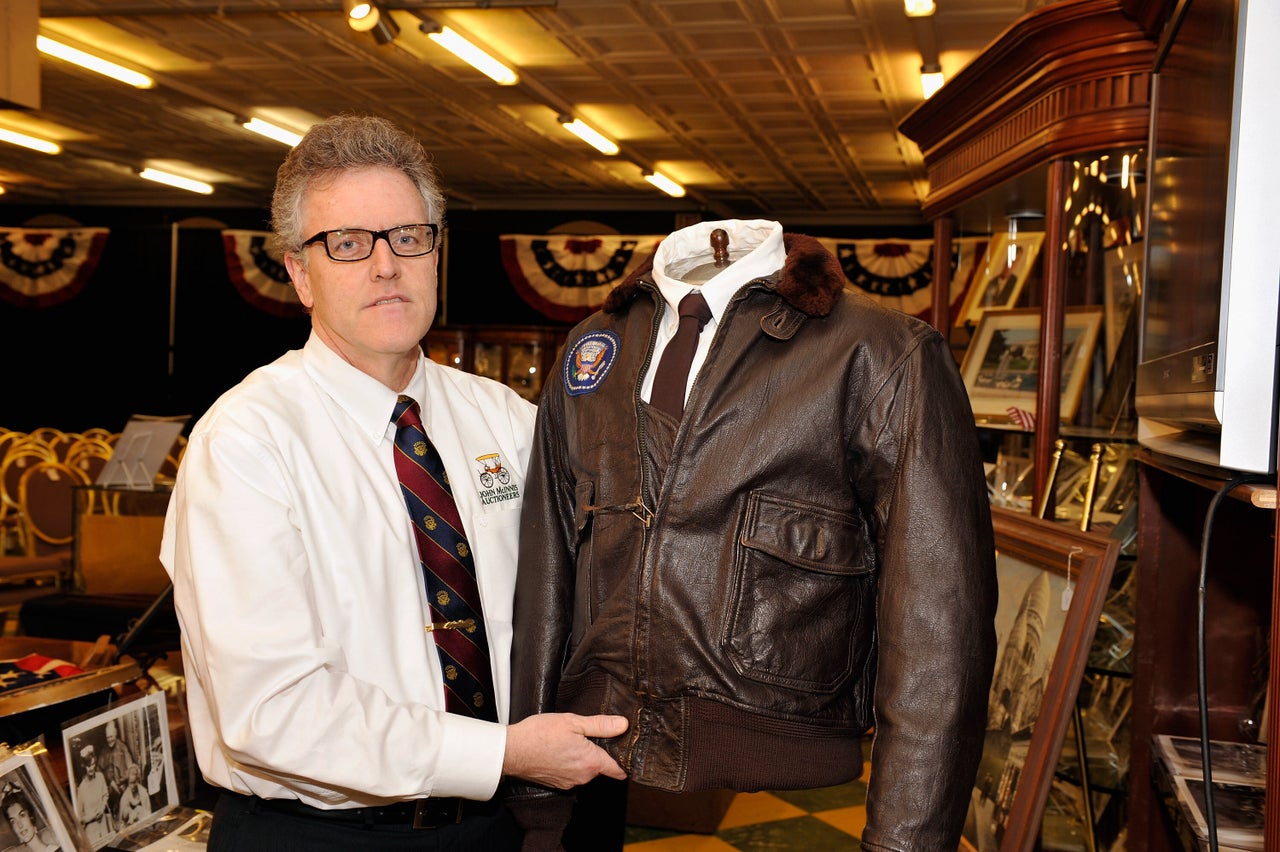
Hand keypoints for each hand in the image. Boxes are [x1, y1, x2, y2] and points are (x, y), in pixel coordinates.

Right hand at [503, 713, 627, 788]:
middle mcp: (583, 776)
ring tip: (571, 741)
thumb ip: (601, 725)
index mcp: (591, 762)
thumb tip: (623, 725)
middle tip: (589, 735)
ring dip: (583, 758)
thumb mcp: (573, 722)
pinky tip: (560, 750)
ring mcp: (569, 782)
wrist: (512, 750)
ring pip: (586, 770)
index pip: (618, 770)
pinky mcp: (558, 784)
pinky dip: (570, 763)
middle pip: (601, 767)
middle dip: (599, 753)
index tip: (627, 753)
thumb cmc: (539, 734)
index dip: (625, 761)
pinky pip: (572, 774)